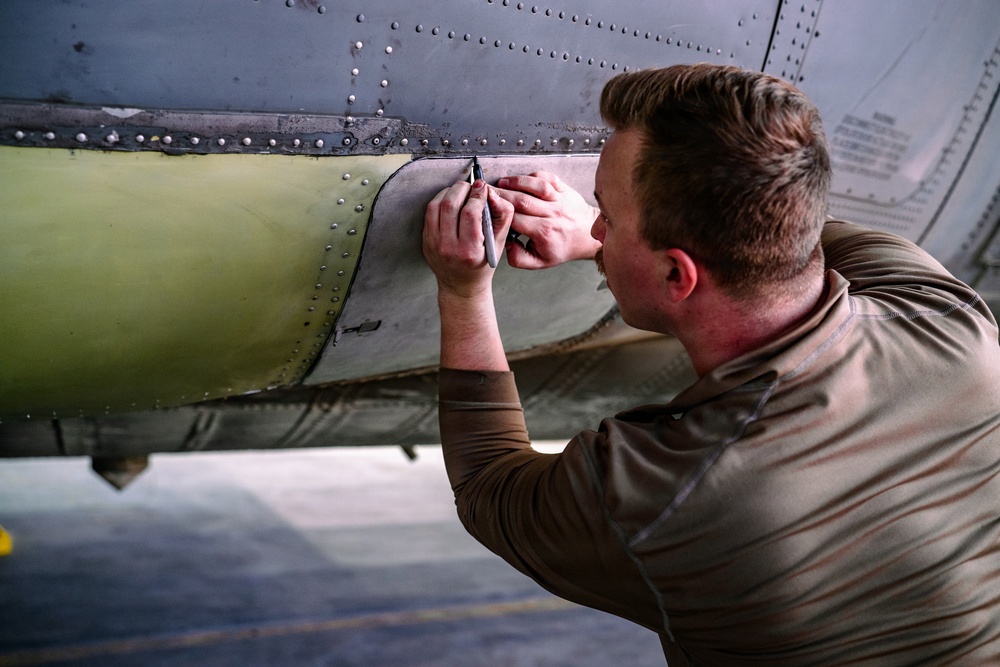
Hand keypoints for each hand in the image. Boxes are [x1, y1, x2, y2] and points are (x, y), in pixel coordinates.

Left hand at [423, 180, 513, 299]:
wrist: (461, 285)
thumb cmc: (482, 265)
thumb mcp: (498, 244)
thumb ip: (502, 217)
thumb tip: (492, 193)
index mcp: (468, 251)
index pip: (470, 213)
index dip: (477, 194)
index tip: (482, 187)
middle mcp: (448, 248)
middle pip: (450, 205)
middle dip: (462, 189)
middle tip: (471, 186)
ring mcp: (433, 244)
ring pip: (436, 205)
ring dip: (450, 192)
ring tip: (461, 191)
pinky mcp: (426, 240)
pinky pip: (429, 212)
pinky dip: (440, 200)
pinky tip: (450, 200)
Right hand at [494, 171, 601, 268]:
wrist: (586, 237)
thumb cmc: (562, 248)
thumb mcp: (539, 262)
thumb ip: (518, 258)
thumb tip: (505, 244)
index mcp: (544, 232)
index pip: (515, 219)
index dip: (499, 212)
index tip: (487, 207)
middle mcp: (552, 214)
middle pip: (522, 200)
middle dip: (502, 194)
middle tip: (488, 191)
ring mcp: (559, 200)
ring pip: (535, 186)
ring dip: (516, 181)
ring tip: (502, 182)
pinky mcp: (564, 189)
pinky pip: (547, 177)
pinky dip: (533, 176)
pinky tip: (523, 179)